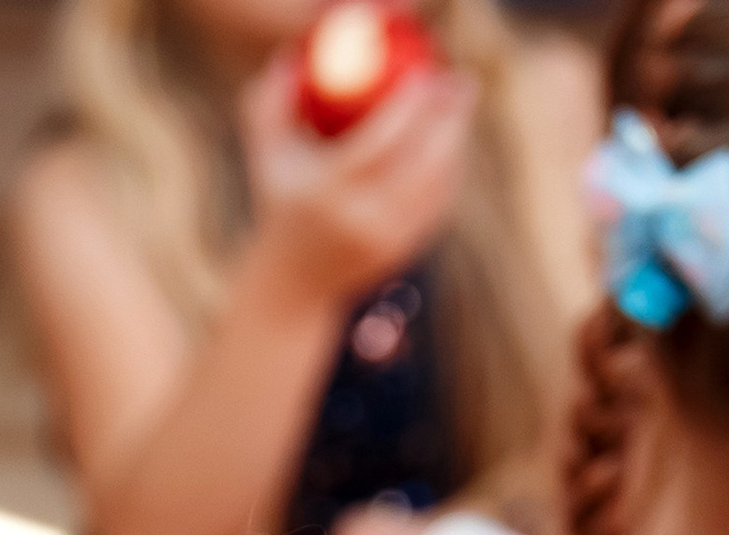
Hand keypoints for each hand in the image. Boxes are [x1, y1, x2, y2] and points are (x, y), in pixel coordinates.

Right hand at [238, 48, 478, 317]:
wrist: (295, 284)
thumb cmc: (281, 201)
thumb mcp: (267, 154)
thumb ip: (270, 101)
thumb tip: (292, 57)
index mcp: (328, 192)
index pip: (380, 142)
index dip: (409, 106)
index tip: (423, 76)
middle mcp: (362, 219)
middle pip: (421, 161)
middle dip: (448, 117)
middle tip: (458, 82)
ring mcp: (388, 238)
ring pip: (437, 183)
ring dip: (456, 140)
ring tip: (460, 104)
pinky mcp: (405, 250)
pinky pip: (438, 203)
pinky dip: (451, 169)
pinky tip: (454, 139)